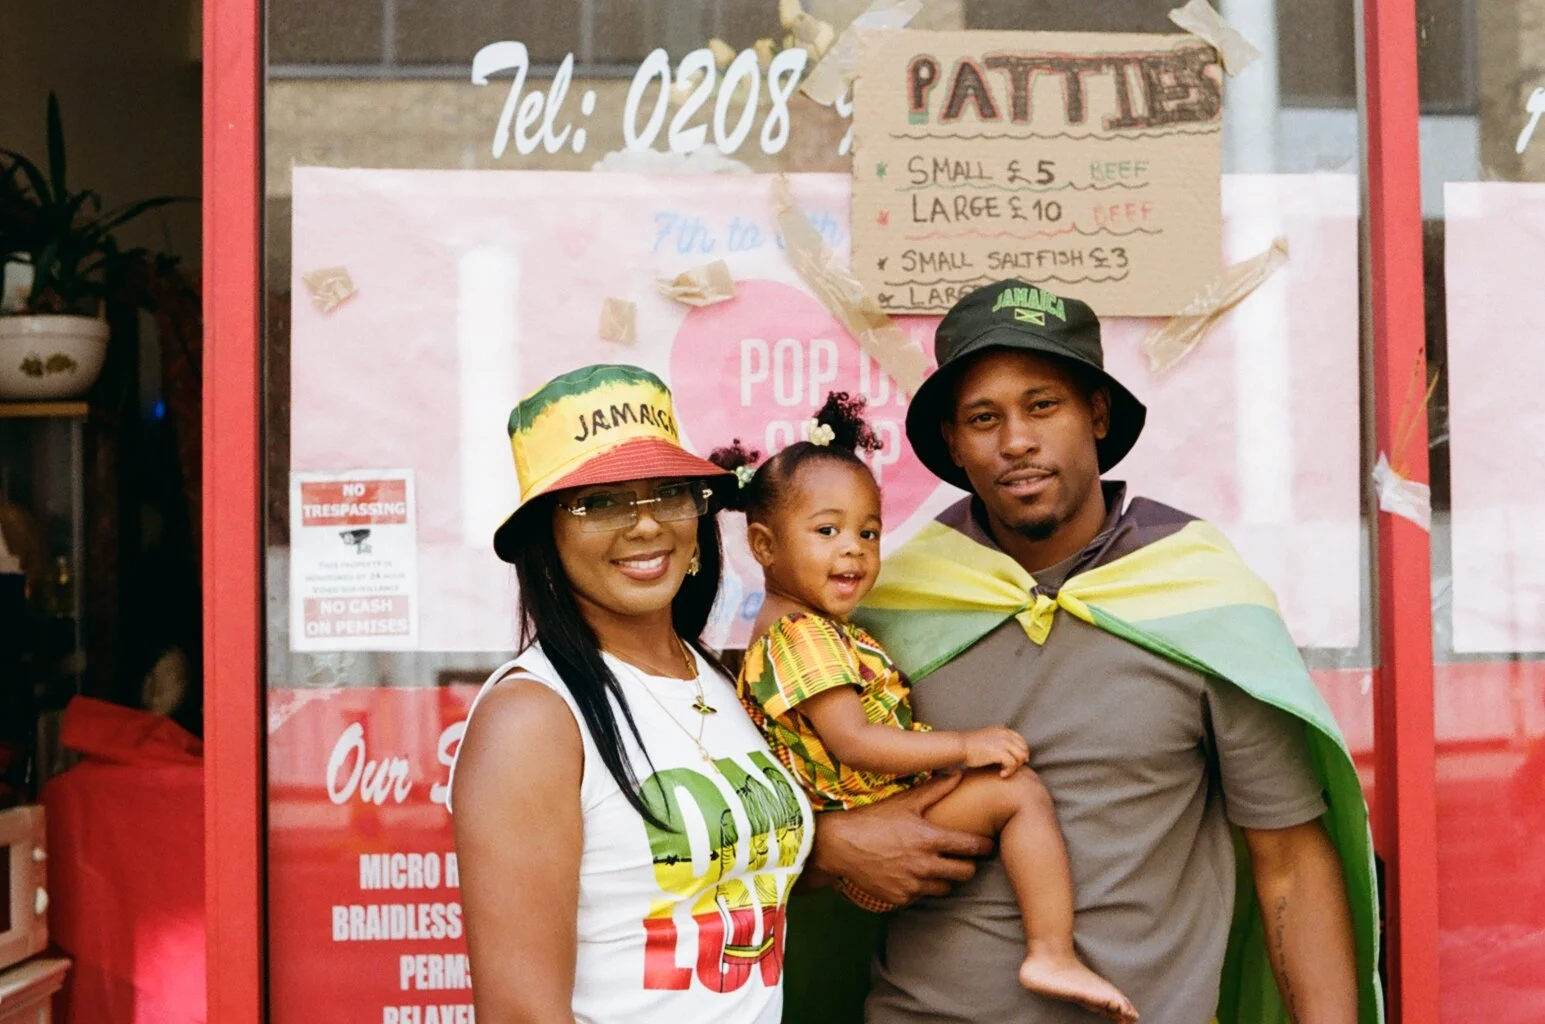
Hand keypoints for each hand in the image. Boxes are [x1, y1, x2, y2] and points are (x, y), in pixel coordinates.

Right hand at [809, 774, 993, 906]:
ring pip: (945, 888)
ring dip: (943, 878)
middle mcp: (925, 865)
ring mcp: (913, 885)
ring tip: (934, 866)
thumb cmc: (873, 819)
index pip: (973, 848)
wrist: (839, 845)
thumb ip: (935, 789)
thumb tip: (959, 773)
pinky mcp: (900, 899)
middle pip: (966, 873)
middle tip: (961, 858)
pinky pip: (920, 896)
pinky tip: (909, 874)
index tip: (985, 844)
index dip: (984, 846)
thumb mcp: (905, 802)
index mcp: (930, 839)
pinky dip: (919, 887)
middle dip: (967, 865)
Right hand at [962, 726, 1029, 776]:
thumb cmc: (969, 746)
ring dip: (1015, 767)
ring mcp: (1003, 743)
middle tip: (1012, 769)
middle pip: (1023, 749)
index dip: (1023, 752)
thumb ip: (998, 742)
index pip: (1021, 740)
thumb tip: (1006, 752)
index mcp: (1002, 730)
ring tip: (1005, 772)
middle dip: (1020, 760)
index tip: (1019, 761)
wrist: (959, 746)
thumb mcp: (987, 738)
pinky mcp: (999, 752)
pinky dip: (1009, 772)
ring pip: (1021, 757)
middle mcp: (1005, 734)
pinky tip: (1001, 775)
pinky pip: (1013, 764)